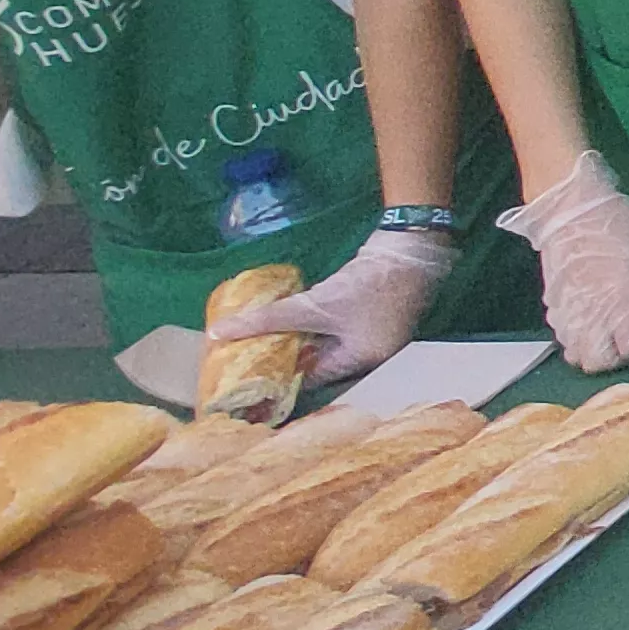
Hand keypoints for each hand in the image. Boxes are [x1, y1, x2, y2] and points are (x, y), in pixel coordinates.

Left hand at [205, 228, 450, 381]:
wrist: (409, 249)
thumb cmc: (367, 286)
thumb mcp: (314, 305)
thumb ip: (268, 319)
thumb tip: (219, 334)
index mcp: (359, 364)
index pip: (310, 380)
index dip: (276, 376)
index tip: (244, 373)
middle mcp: (366, 357)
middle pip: (316, 364)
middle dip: (282, 358)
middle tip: (245, 355)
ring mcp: (369, 336)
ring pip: (322, 346)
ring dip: (294, 340)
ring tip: (259, 338)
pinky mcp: (367, 316)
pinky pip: (331, 330)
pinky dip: (310, 327)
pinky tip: (287, 320)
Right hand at [496, 152, 628, 373]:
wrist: (571, 206)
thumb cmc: (618, 225)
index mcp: (619, 300)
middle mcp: (589, 313)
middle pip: (604, 363)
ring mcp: (567, 312)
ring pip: (580, 357)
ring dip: (604, 355)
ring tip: (625, 333)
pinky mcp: (553, 306)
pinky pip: (564, 341)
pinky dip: (583, 344)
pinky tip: (601, 324)